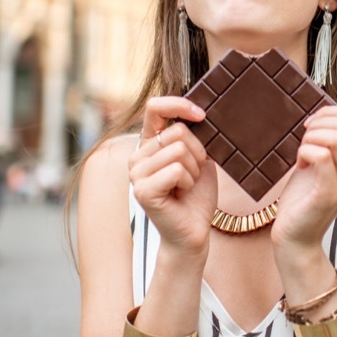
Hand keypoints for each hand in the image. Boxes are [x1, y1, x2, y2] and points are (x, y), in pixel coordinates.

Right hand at [128, 96, 216, 255]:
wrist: (194, 230)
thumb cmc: (196, 195)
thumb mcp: (199, 157)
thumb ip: (193, 134)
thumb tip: (199, 112)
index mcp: (149, 144)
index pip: (155, 108)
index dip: (179, 105)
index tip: (201, 115)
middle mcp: (138, 156)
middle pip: (178, 132)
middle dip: (197, 153)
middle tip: (192, 174)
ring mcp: (136, 173)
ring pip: (179, 150)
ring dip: (193, 170)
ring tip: (185, 186)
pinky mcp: (142, 190)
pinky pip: (177, 169)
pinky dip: (188, 182)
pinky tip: (181, 194)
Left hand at [272, 106, 336, 255]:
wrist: (295, 238)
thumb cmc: (303, 199)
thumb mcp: (318, 164)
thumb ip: (326, 141)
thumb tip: (324, 114)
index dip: (330, 112)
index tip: (310, 127)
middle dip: (320, 123)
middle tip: (304, 140)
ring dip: (312, 137)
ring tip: (302, 153)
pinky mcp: (330, 194)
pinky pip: (322, 156)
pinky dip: (305, 151)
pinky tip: (300, 164)